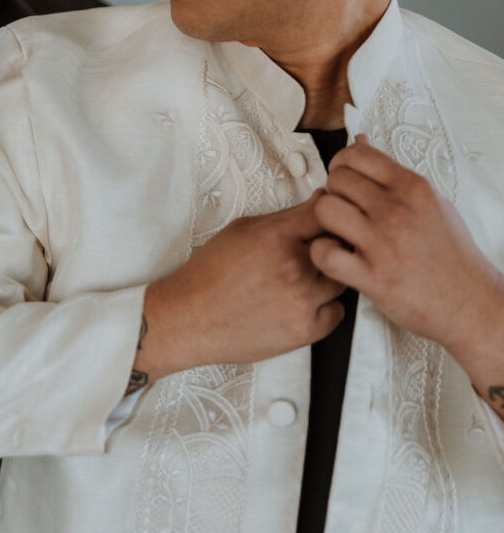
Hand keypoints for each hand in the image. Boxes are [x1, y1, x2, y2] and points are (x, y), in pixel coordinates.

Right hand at [135, 193, 345, 383]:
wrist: (190, 317)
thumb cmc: (211, 272)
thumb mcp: (241, 230)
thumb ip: (284, 217)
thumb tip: (319, 201)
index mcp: (277, 237)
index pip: (326, 213)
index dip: (329, 212)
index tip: (326, 217)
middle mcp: (294, 268)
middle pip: (339, 246)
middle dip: (330, 244)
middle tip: (311, 251)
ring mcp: (302, 302)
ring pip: (341, 279)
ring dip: (328, 276)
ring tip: (302, 279)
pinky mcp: (304, 331)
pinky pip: (336, 313)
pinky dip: (325, 306)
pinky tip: (302, 302)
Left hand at [309, 135, 502, 352]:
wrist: (470, 302)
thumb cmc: (450, 253)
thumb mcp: (431, 201)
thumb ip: (393, 173)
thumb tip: (360, 142)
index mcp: (412, 188)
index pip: (356, 154)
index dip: (342, 165)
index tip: (345, 179)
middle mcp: (396, 211)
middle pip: (336, 179)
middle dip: (334, 192)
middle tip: (345, 209)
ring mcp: (383, 243)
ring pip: (324, 209)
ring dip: (325, 221)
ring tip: (339, 231)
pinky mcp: (372, 277)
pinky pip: (324, 253)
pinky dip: (322, 255)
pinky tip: (337, 256)